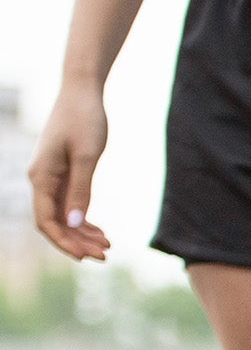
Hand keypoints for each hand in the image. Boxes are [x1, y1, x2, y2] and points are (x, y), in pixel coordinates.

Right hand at [29, 82, 111, 261]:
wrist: (82, 93)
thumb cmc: (84, 120)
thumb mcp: (87, 156)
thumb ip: (81, 190)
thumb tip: (74, 222)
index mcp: (42, 176)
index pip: (46, 221)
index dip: (65, 242)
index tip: (88, 256)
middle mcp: (41, 179)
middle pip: (54, 222)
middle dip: (77, 242)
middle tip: (107, 255)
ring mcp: (51, 176)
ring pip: (62, 216)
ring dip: (82, 234)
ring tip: (109, 246)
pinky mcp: (62, 173)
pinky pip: (68, 204)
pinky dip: (84, 219)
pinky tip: (101, 231)